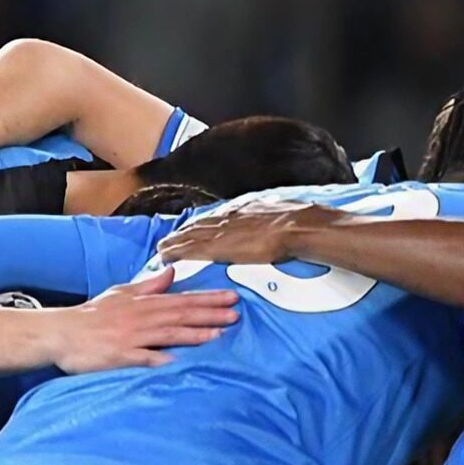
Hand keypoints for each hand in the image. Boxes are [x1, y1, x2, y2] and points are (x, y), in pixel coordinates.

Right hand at [51, 268, 237, 372]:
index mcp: (143, 303)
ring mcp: (132, 337)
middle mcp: (141, 318)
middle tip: (236, 314)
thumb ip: (148, 285)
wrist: (61, 332)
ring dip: (194, 333)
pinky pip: (144, 357)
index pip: (182, 299)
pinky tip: (180, 362)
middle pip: (181, 314)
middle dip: (210, 314)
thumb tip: (172, 273)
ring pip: (168, 333)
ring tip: (219, 334)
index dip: (208, 299)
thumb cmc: (93, 315)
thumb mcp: (121, 294)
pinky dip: (161, 358)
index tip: (232, 297)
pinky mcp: (120, 355)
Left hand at [159, 199, 338, 266]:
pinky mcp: (220, 246)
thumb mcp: (285, 210)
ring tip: (162, 247)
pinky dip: (177, 251)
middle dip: (184, 232)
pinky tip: (166, 255)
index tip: (196, 229)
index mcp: (246, 209)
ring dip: (176, 241)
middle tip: (169, 239)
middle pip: (201, 224)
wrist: (300, 227)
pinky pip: (192, 248)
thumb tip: (282, 218)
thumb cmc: (300, 221)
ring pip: (191, 234)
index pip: (220, 217)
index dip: (206, 224)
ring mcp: (223, 230)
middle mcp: (230, 216)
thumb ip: (276, 216)